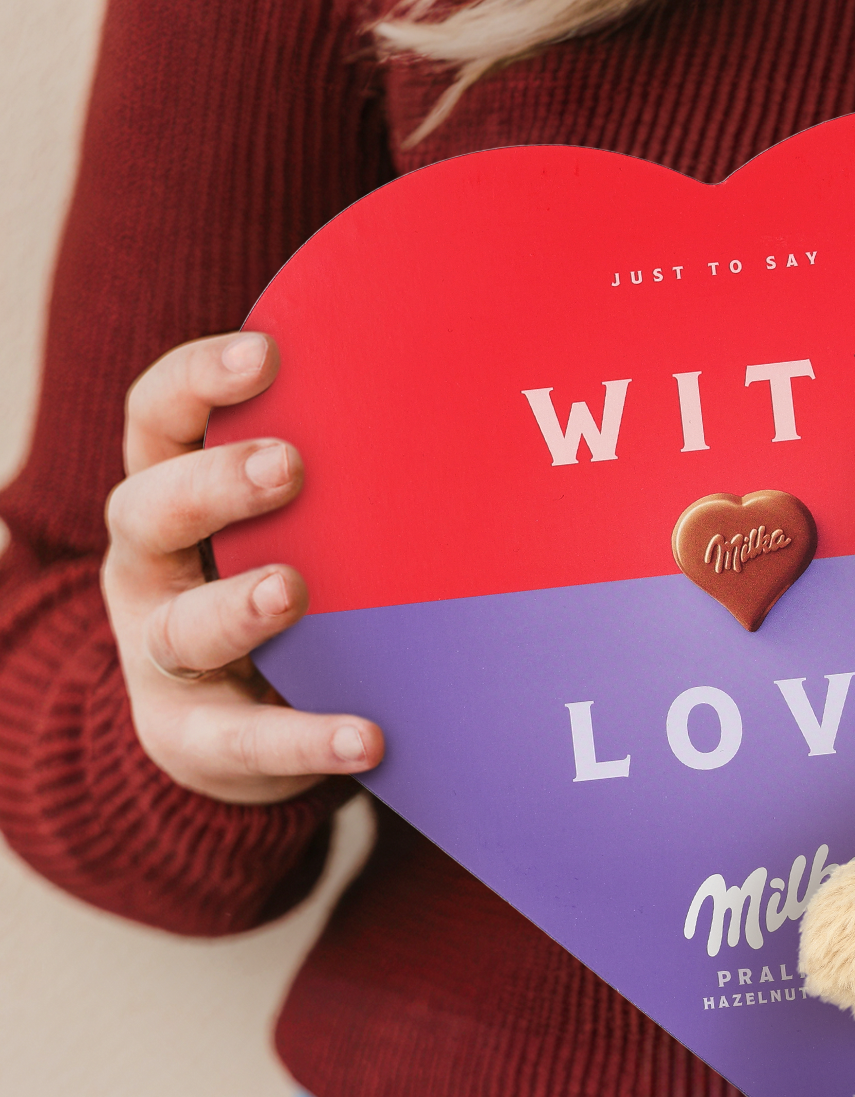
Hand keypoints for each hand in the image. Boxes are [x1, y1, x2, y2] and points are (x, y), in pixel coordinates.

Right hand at [101, 330, 382, 802]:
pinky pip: (246, 741)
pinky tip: (368, 738)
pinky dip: (306, 740)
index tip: (266, 355)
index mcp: (168, 492)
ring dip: (239, 607)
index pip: (157, 419)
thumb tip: (464, 393)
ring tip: (290, 591)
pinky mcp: (194, 738)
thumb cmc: (277, 578)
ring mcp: (163, 656)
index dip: (197, 381)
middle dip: (215, 486)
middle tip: (288, 466)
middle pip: (148, 511)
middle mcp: (149, 568)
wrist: (230, 721)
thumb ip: (341, 466)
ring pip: (183, 627)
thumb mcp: (289, 518)